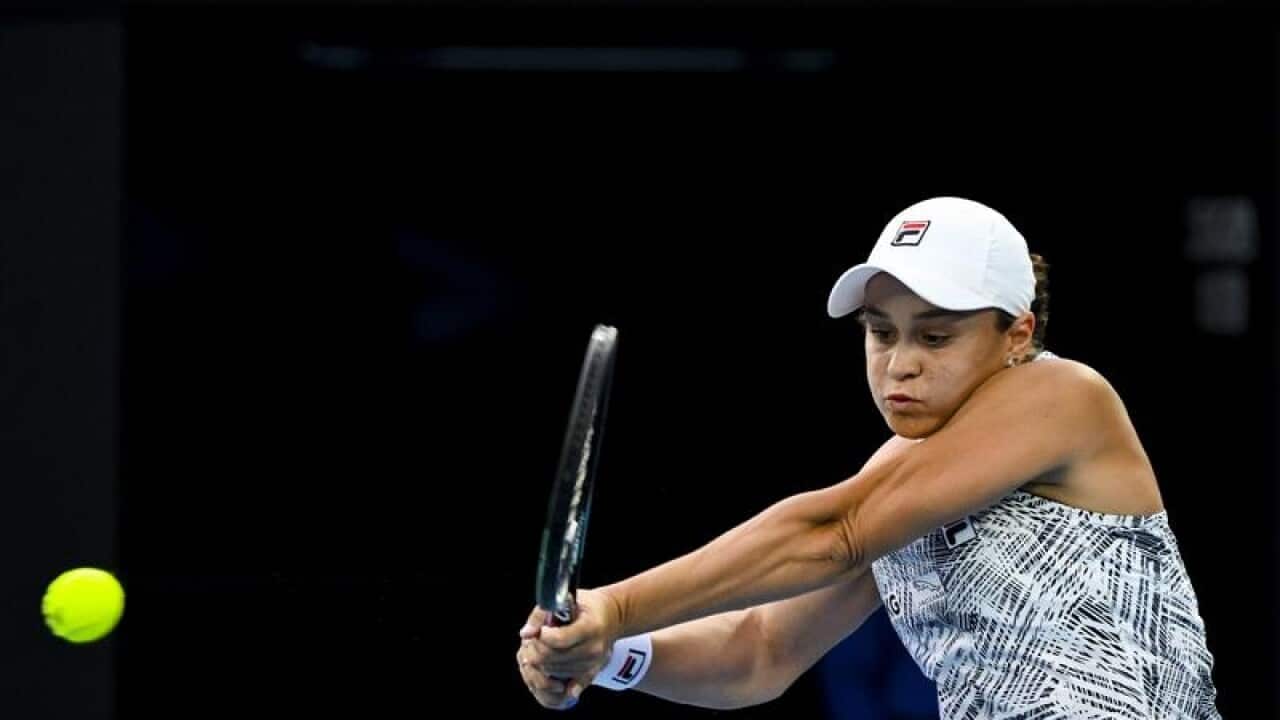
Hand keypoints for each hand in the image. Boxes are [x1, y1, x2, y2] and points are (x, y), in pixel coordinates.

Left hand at [516, 588, 622, 708]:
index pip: (559, 640)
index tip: (541, 629)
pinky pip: (567, 682)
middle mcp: (594, 648)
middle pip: (554, 658)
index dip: (543, 636)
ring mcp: (593, 663)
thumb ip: (542, 614)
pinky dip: (555, 676)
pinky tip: (551, 666)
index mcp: (590, 627)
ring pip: (556, 671)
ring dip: (542, 661)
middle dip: (537, 649)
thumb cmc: (588, 605)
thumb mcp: (567, 599)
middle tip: (536, 639)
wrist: (612, 616)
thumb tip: (526, 633)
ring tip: (544, 647)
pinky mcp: (592, 672)